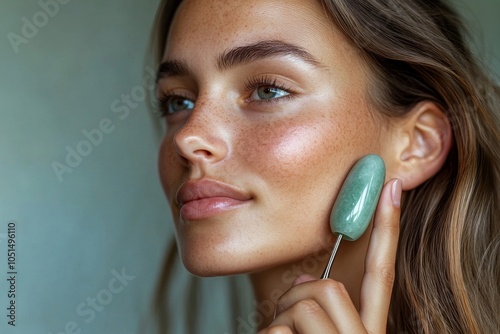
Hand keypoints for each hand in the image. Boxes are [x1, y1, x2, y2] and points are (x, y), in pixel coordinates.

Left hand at [258, 178, 401, 333]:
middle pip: (329, 287)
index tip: (392, 186)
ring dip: (279, 322)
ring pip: (303, 306)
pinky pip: (275, 332)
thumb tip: (304, 278)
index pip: (382, 274)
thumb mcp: (316, 331)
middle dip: (297, 296)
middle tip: (285, 319)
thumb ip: (321, 303)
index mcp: (368, 330)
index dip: (388, 230)